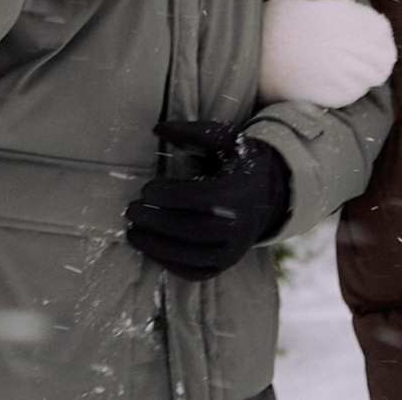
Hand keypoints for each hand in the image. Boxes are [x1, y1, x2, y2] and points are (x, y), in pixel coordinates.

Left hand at [125, 130, 292, 276]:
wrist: (269, 194)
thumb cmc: (239, 161)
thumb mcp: (224, 138)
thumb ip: (192, 131)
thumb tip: (157, 128)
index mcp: (240, 191)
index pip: (202, 198)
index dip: (171, 196)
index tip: (145, 189)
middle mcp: (241, 226)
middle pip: (195, 230)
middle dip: (158, 222)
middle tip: (131, 211)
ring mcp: (235, 250)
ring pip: (194, 257)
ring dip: (159, 247)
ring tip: (133, 233)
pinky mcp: (226, 264)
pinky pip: (197, 272)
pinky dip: (171, 265)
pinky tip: (150, 250)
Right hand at [258, 0, 395, 107]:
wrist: (256, 61)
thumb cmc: (275, 25)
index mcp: (339, 17)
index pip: (380, 27)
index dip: (377, 29)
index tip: (367, 30)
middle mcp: (347, 45)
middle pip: (384, 53)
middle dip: (378, 50)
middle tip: (365, 50)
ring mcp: (344, 73)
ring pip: (376, 74)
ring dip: (370, 69)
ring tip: (355, 65)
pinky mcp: (338, 95)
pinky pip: (361, 91)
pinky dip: (357, 86)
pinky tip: (342, 78)